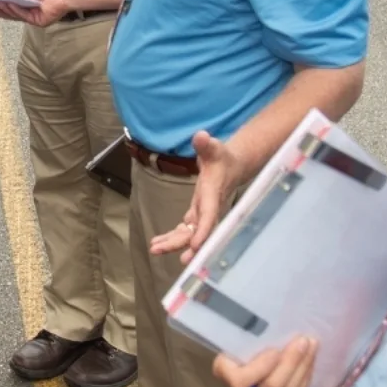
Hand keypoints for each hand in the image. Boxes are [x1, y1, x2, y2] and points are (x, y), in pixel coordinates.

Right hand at [0, 0, 71, 26]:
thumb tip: (3, 1)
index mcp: (28, 2)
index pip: (13, 6)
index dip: (2, 7)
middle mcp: (31, 11)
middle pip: (12, 13)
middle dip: (0, 10)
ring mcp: (34, 17)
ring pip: (16, 16)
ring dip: (5, 10)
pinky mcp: (38, 22)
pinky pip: (24, 16)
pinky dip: (15, 10)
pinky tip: (8, 4)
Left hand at [149, 129, 245, 262]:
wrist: (232, 166)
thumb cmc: (222, 157)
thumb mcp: (215, 148)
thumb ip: (206, 144)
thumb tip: (201, 136)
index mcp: (213, 195)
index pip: (209, 217)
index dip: (202, 232)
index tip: (195, 246)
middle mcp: (209, 208)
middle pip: (195, 231)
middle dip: (179, 243)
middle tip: (159, 251)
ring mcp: (203, 213)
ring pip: (188, 233)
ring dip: (173, 242)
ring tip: (154, 249)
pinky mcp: (197, 213)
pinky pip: (185, 229)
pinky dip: (173, 236)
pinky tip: (158, 242)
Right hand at [213, 337, 317, 386]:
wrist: (243, 356)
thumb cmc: (237, 340)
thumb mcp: (235, 335)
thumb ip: (246, 334)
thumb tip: (272, 321)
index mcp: (226, 375)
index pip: (240, 381)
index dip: (260, 368)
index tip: (274, 349)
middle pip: (272, 386)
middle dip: (291, 362)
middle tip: (303, 340)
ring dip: (303, 367)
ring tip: (311, 345)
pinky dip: (305, 376)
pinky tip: (310, 359)